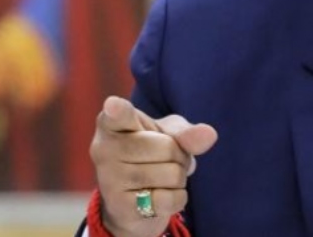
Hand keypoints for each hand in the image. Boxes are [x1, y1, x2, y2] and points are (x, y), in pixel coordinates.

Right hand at [90, 96, 218, 236]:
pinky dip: (177, 199)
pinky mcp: (122, 208)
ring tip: (161, 178)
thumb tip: (209, 135)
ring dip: (178, 178)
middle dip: (179, 156)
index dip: (118, 109)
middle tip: (165, 161)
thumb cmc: (150, 154)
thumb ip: (185, 132)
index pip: (117, 115)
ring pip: (172, 174)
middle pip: (168, 147)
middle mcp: (103, 149)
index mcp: (111, 123)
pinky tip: (160, 197)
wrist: (130, 203)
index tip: (114, 105)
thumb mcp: (167, 134)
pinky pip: (171, 199)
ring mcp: (109, 180)